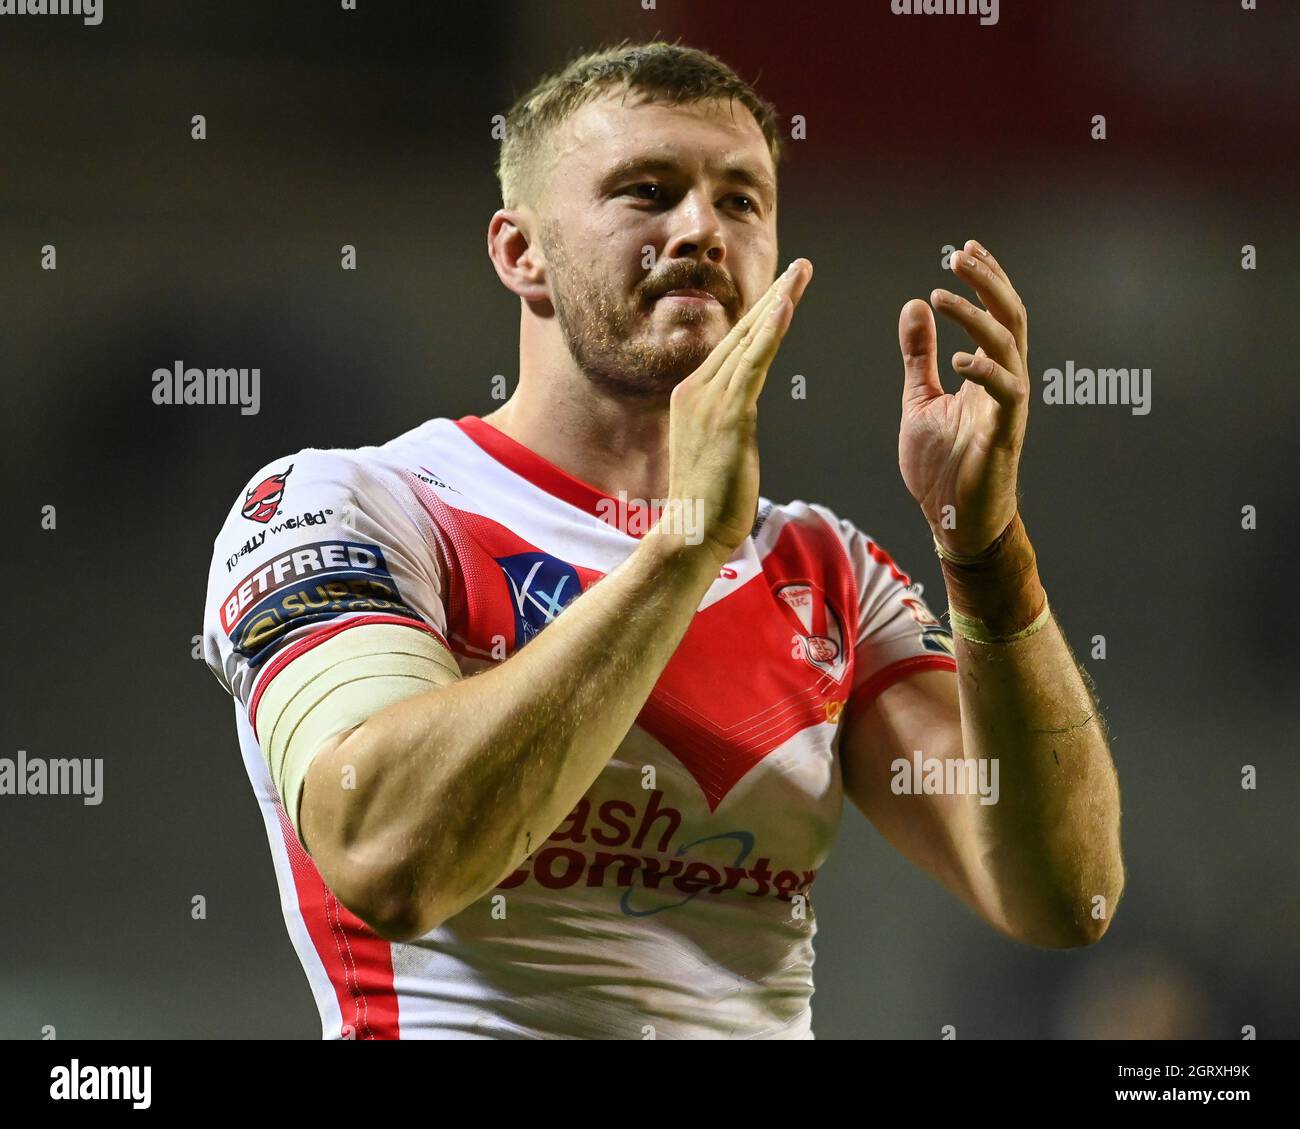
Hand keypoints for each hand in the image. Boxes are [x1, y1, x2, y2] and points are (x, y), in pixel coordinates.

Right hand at [660, 258, 813, 566]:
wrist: (692, 530)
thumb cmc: (708, 499)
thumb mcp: (714, 448)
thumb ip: (726, 420)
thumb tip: (741, 412)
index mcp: (692, 394)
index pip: (731, 345)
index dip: (759, 315)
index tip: (781, 290)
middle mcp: (696, 389)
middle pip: (741, 333)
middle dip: (773, 296)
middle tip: (800, 268)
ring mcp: (710, 401)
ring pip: (750, 341)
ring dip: (778, 303)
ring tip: (801, 275)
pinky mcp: (729, 417)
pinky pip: (753, 366)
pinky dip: (769, 333)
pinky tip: (785, 308)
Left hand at [897, 239, 1028, 556]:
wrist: (951, 519)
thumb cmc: (940, 465)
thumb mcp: (919, 399)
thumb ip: (919, 356)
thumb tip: (914, 305)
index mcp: (986, 373)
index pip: (995, 314)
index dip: (985, 280)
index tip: (965, 250)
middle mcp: (1004, 383)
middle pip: (1010, 319)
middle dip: (988, 284)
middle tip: (959, 256)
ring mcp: (1007, 408)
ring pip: (1008, 348)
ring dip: (976, 318)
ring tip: (942, 298)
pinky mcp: (1004, 435)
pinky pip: (1007, 394)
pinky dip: (985, 372)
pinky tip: (959, 359)